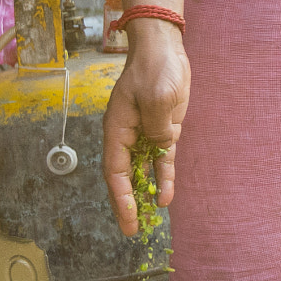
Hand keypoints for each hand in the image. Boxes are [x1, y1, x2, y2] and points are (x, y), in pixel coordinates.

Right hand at [101, 19, 189, 235]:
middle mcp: (127, 135)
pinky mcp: (163, 128)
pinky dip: (163, 176)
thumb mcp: (156, 97)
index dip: (120, 197)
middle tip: (132, 230)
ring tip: (149, 219)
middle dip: (128, 203)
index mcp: (117, 129)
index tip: (126, 218)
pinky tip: (165, 196)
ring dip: (145, 193)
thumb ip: (157, 126)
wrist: (164, 49)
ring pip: (143, 170)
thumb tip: (161, 146)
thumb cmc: (155, 70)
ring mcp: (145, 132)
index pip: (115, 171)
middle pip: (125, 176)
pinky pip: (162, 158)